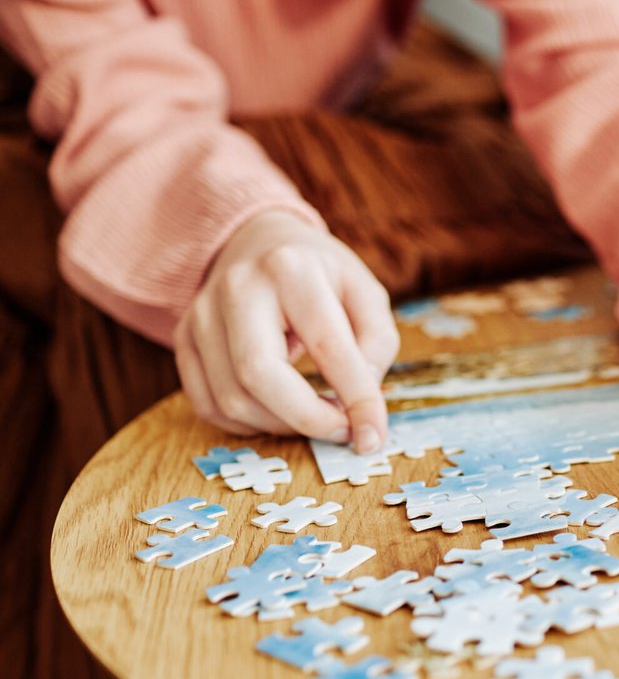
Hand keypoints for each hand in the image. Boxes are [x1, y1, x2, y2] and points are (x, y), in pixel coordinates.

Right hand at [174, 211, 399, 451]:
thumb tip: (361, 402)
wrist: (259, 242)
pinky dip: (247, 424)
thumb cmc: (321, 275)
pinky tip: (277, 413)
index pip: (327, 346)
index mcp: (293, 269)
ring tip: (315, 417)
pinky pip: (207, 404)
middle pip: (258, 376)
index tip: (373, 436)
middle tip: (341, 430)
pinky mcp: (183, 339)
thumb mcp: (366, 293)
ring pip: (231, 399)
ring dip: (280, 425)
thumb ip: (376, 344)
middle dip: (307, 419)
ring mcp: (201, 314)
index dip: (355, 399)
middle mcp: (238, 288)